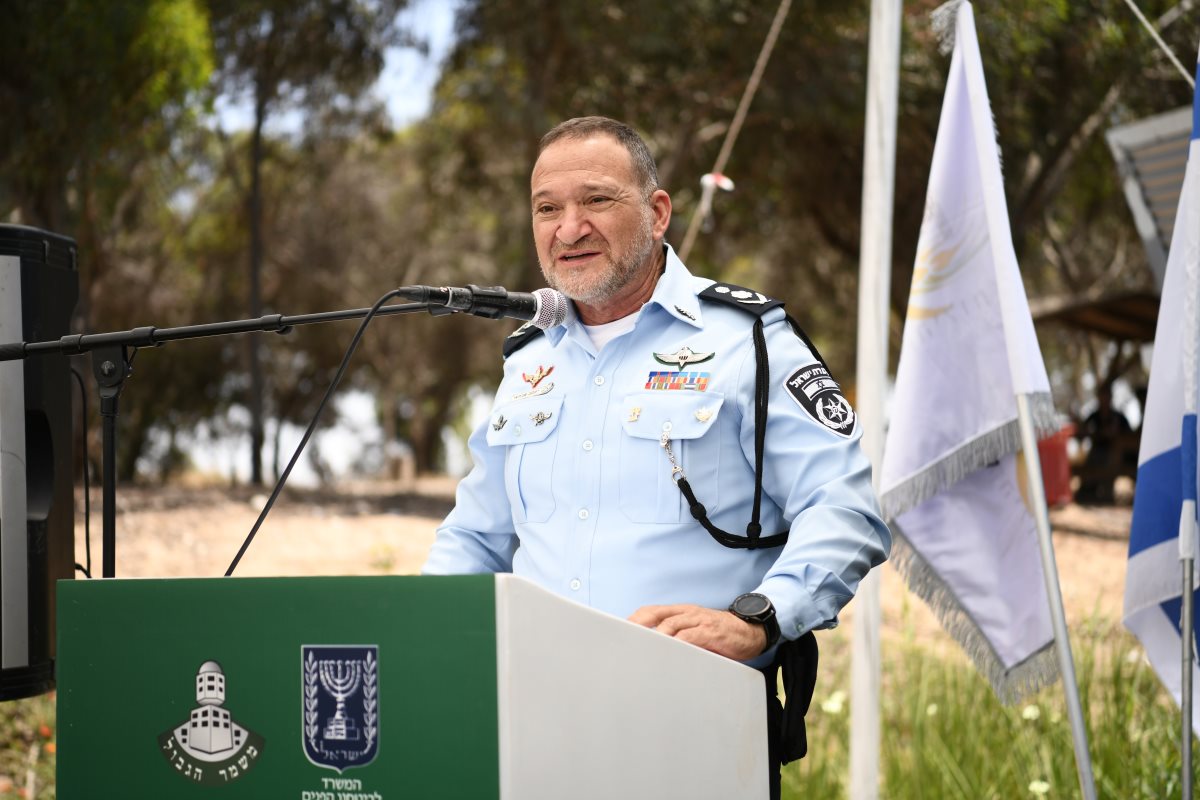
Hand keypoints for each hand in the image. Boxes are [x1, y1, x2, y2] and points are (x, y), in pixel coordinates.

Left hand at [628, 603, 765, 660]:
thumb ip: (678, 639)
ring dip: (654, 635)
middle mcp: (687, 613)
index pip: (652, 611)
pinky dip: (677, 643)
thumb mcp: (696, 633)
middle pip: (655, 615)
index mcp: (682, 612)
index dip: (635, 619)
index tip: (619, 630)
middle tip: (623, 638)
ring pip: (670, 624)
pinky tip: (668, 651)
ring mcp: (698, 620)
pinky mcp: (710, 632)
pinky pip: (689, 636)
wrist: (751, 632)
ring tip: (640, 646)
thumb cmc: (720, 635)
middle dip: (637, 625)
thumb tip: (654, 652)